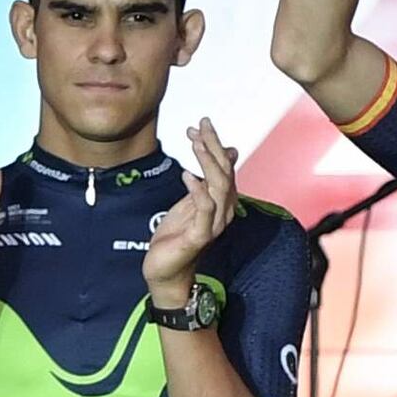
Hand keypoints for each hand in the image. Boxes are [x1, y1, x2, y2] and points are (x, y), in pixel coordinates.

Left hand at [140, 121, 237, 299]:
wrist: (167, 271)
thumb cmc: (178, 236)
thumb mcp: (192, 201)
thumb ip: (208, 179)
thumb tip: (229, 151)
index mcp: (223, 201)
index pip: (225, 166)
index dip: (214, 144)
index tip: (200, 124)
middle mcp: (224, 211)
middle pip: (225, 172)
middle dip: (213, 146)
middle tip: (199, 126)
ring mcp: (214, 224)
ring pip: (220, 187)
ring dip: (207, 162)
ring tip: (194, 142)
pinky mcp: (200, 236)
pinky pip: (204, 209)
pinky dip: (198, 190)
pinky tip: (186, 174)